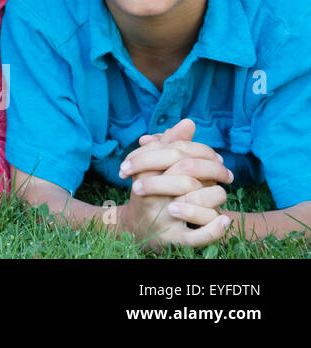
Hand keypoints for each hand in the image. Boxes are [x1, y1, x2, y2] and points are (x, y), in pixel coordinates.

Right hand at [115, 122, 232, 249]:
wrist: (134, 228)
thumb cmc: (150, 191)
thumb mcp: (154, 165)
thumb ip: (170, 143)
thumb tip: (189, 122)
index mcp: (144, 172)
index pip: (176, 152)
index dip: (202, 152)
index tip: (218, 157)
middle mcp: (150, 194)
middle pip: (187, 175)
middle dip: (214, 172)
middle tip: (228, 175)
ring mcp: (161, 217)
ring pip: (196, 201)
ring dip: (216, 196)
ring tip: (221, 195)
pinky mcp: (172, 239)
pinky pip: (197, 236)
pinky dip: (214, 229)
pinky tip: (225, 220)